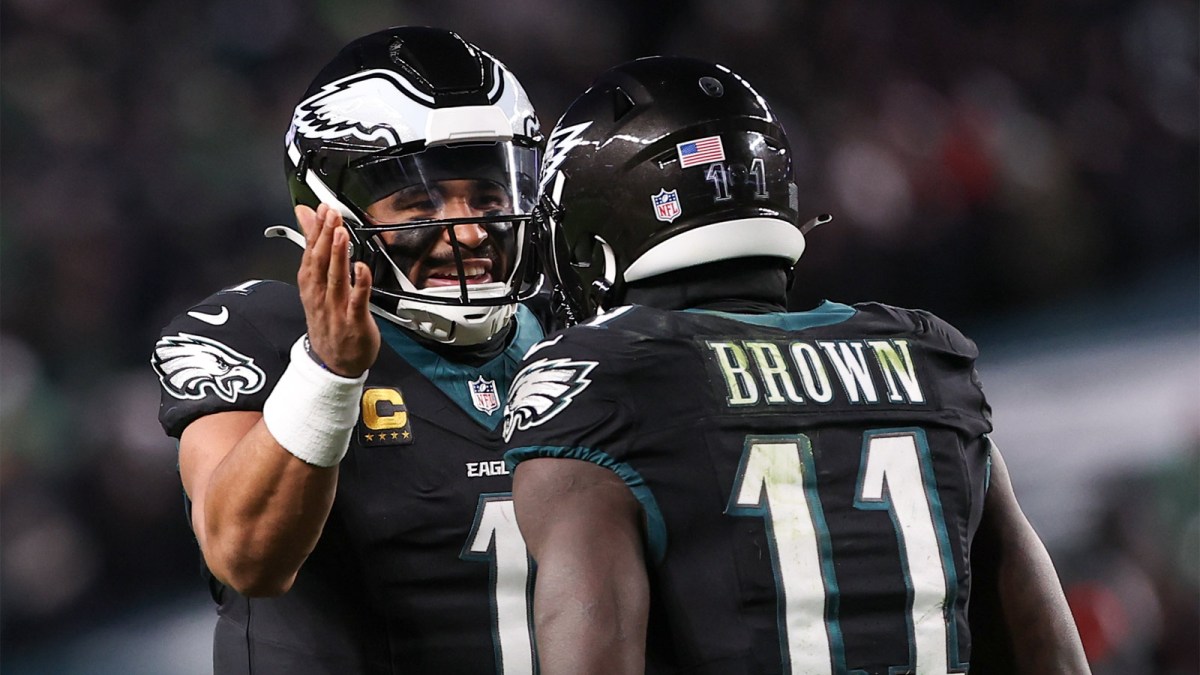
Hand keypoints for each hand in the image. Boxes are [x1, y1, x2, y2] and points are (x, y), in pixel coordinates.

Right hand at [294, 204, 379, 377]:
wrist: (334, 364)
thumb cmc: (327, 321)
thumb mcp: (315, 286)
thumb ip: (314, 250)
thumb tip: (306, 219)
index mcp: (311, 287)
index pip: (310, 254)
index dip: (314, 231)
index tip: (319, 209)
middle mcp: (320, 296)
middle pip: (320, 263)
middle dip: (325, 237)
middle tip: (330, 214)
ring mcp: (336, 309)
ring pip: (336, 279)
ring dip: (338, 255)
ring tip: (341, 233)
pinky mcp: (354, 322)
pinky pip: (357, 301)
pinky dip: (359, 284)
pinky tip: (362, 268)